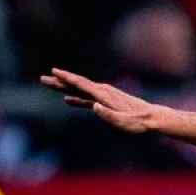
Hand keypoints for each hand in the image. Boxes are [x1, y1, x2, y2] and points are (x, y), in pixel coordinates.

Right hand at [39, 67, 162, 133]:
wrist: (153, 118)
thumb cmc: (138, 123)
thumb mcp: (123, 122)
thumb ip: (108, 115)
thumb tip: (93, 107)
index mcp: (104, 95)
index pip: (82, 84)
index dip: (67, 78)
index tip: (54, 72)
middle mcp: (103, 92)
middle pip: (77, 85)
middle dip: (60, 82)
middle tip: (43, 78)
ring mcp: (105, 96)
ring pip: (81, 90)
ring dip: (65, 88)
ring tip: (50, 85)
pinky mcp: (107, 102)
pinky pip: (88, 99)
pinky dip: (77, 98)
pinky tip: (68, 100)